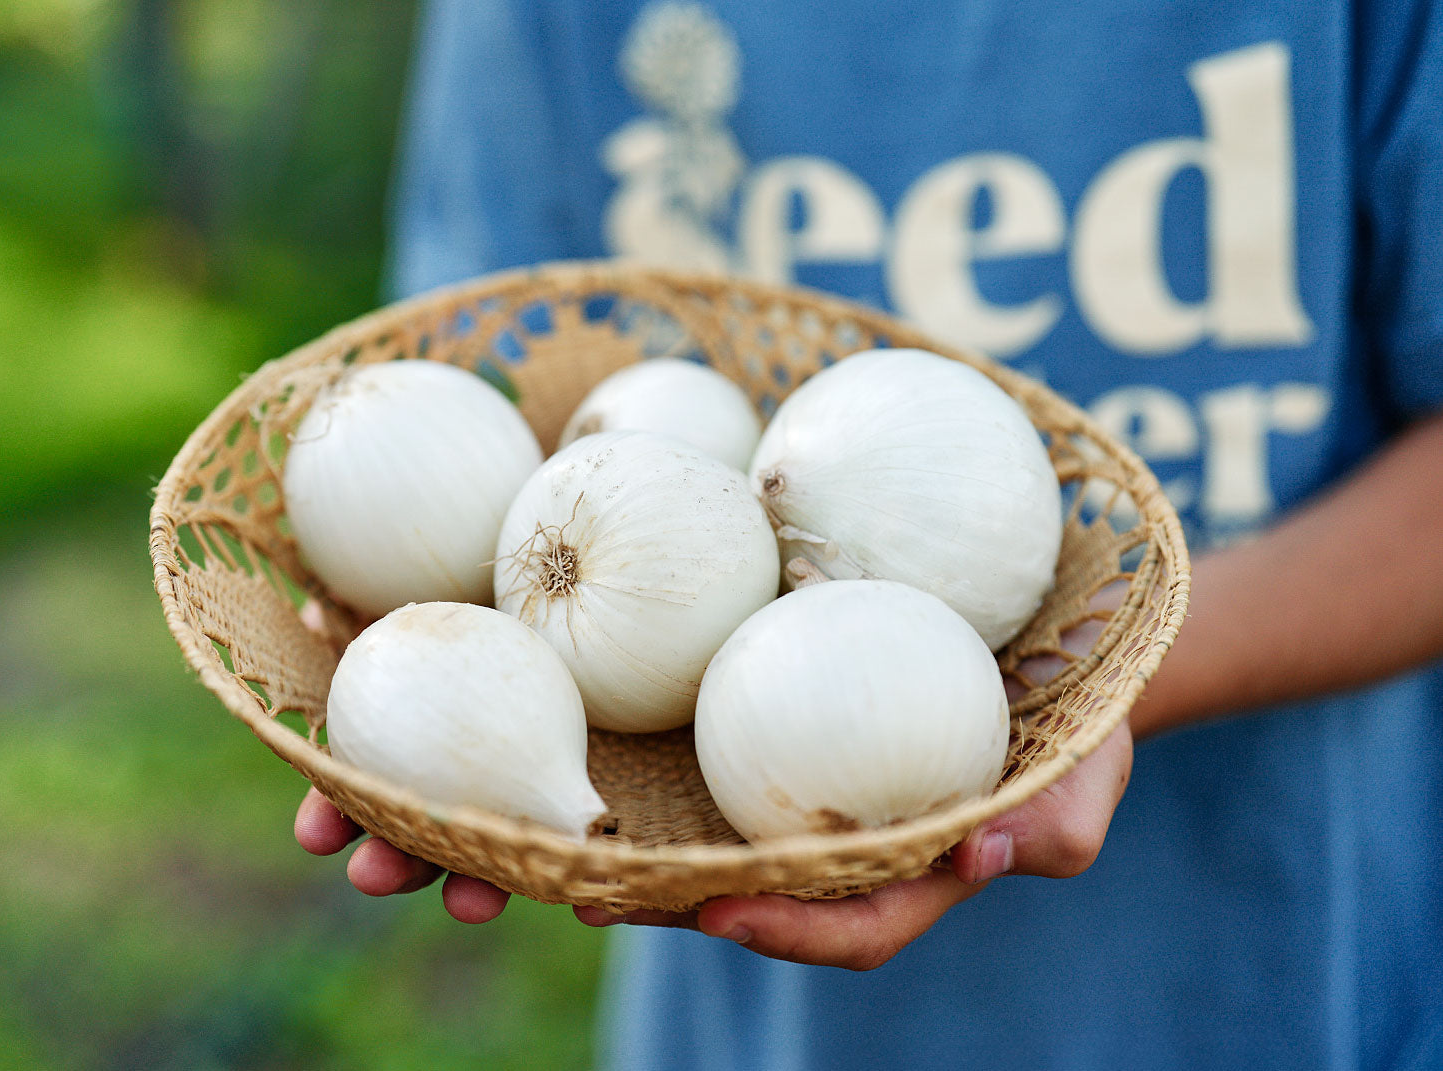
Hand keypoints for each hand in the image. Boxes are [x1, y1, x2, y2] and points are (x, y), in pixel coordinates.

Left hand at [294, 715, 1130, 963]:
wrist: (1034, 609)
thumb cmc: (1069, 703)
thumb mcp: (1086, 754)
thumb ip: (1061, 813)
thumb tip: (1007, 854)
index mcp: (862, 858)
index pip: (810, 917)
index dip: (743, 923)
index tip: (655, 906)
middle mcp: (761, 817)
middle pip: (637, 869)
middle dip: (512, 870)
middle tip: (409, 874)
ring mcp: (713, 751)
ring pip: (578, 790)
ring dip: (453, 800)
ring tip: (341, 811)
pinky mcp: (684, 672)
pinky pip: (584, 688)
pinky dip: (495, 690)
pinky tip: (399, 670)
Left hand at [574, 718, 1132, 970]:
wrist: (1061, 650)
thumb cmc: (1082, 721)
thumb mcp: (1090, 768)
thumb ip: (1058, 822)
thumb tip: (989, 853)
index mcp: (920, 875)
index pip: (852, 928)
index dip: (789, 933)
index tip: (720, 914)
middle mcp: (855, 846)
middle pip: (757, 895)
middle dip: (672, 908)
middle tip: (587, 894)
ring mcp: (821, 794)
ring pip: (723, 837)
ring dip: (644, 849)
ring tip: (563, 843)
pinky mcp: (795, 735)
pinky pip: (727, 761)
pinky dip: (667, 769)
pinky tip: (607, 746)